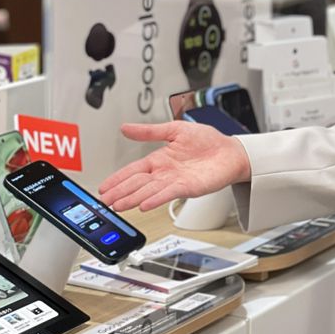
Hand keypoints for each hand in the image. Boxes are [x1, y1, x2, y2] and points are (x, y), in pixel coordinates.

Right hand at [98, 121, 250, 211]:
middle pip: (137, 183)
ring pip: (149, 191)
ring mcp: (175, 181)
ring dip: (133, 199)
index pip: (133, 170)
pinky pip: (168, 194)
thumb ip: (150, 131)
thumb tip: (126, 127)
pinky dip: (155, 199)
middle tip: (104, 202)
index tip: (103, 187)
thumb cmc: (208, 141)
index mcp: (159, 159)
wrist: (231, 151)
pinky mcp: (187, 187)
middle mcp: (165, 173)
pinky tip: (143, 205)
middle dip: (120, 192)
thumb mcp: (175, 129)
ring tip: (118, 206)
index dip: (118, 178)